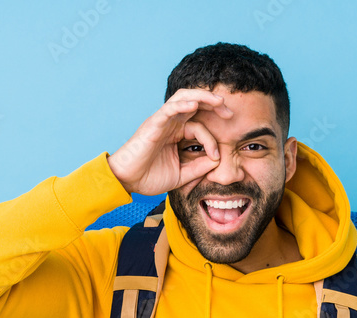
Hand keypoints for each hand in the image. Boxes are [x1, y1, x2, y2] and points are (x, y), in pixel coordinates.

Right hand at [107, 88, 232, 194]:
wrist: (127, 181)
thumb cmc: (149, 177)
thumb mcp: (182, 175)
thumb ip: (199, 167)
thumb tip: (217, 160)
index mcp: (177, 133)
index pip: (200, 127)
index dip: (212, 139)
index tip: (217, 156)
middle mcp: (170, 124)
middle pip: (194, 103)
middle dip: (213, 103)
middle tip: (229, 111)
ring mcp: (162, 121)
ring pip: (183, 99)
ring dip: (202, 97)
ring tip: (218, 101)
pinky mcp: (153, 124)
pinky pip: (169, 109)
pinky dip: (182, 104)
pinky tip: (194, 104)